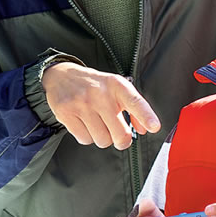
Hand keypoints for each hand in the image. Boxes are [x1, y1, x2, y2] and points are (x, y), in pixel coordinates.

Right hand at [43, 63, 160, 149]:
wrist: (61, 76)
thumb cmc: (95, 86)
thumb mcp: (116, 89)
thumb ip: (134, 108)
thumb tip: (145, 130)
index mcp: (116, 85)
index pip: (135, 101)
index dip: (146, 116)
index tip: (154, 127)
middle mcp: (100, 94)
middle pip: (120, 134)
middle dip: (121, 140)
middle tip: (118, 136)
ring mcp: (82, 104)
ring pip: (102, 140)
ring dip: (103, 138)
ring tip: (98, 124)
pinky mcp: (66, 113)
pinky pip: (85, 140)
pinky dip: (87, 137)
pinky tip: (85, 124)